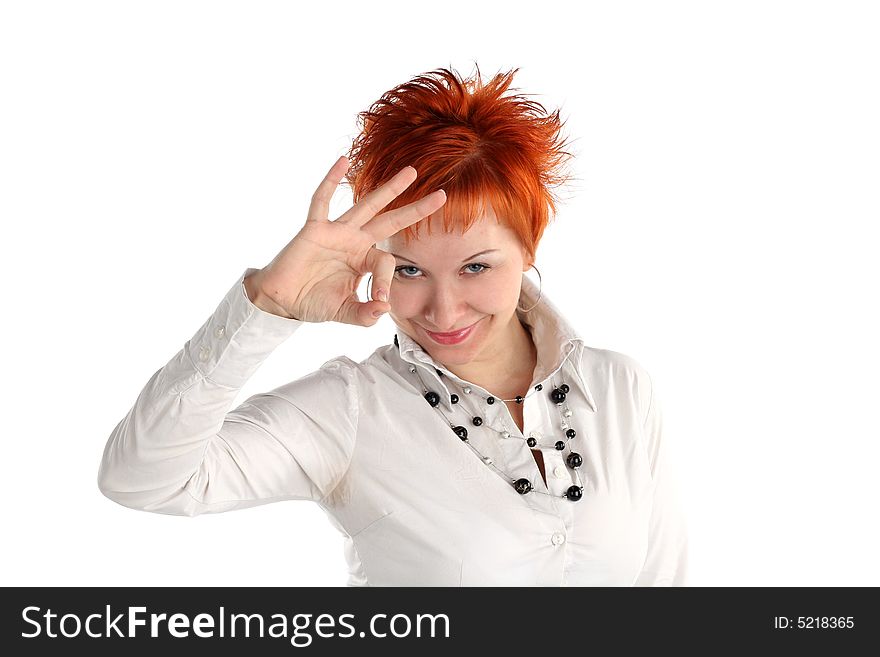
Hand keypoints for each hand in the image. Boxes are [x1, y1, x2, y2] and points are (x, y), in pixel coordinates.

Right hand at [246, 156, 445, 324]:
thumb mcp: (345, 312)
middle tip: (442, 196)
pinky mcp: (314, 229)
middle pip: (391, 221)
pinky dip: (330, 180)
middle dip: (415, 209)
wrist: (282, 301)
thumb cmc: (313, 302)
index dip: (386, 282)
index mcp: (363, 260)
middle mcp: (354, 242)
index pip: (386, 262)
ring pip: (367, 205)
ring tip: (411, 172)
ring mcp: (336, 232)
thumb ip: (365, 315)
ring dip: (389, 189)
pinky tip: (342, 160)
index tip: (379, 301)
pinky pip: (322, 200)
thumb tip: (383, 310)